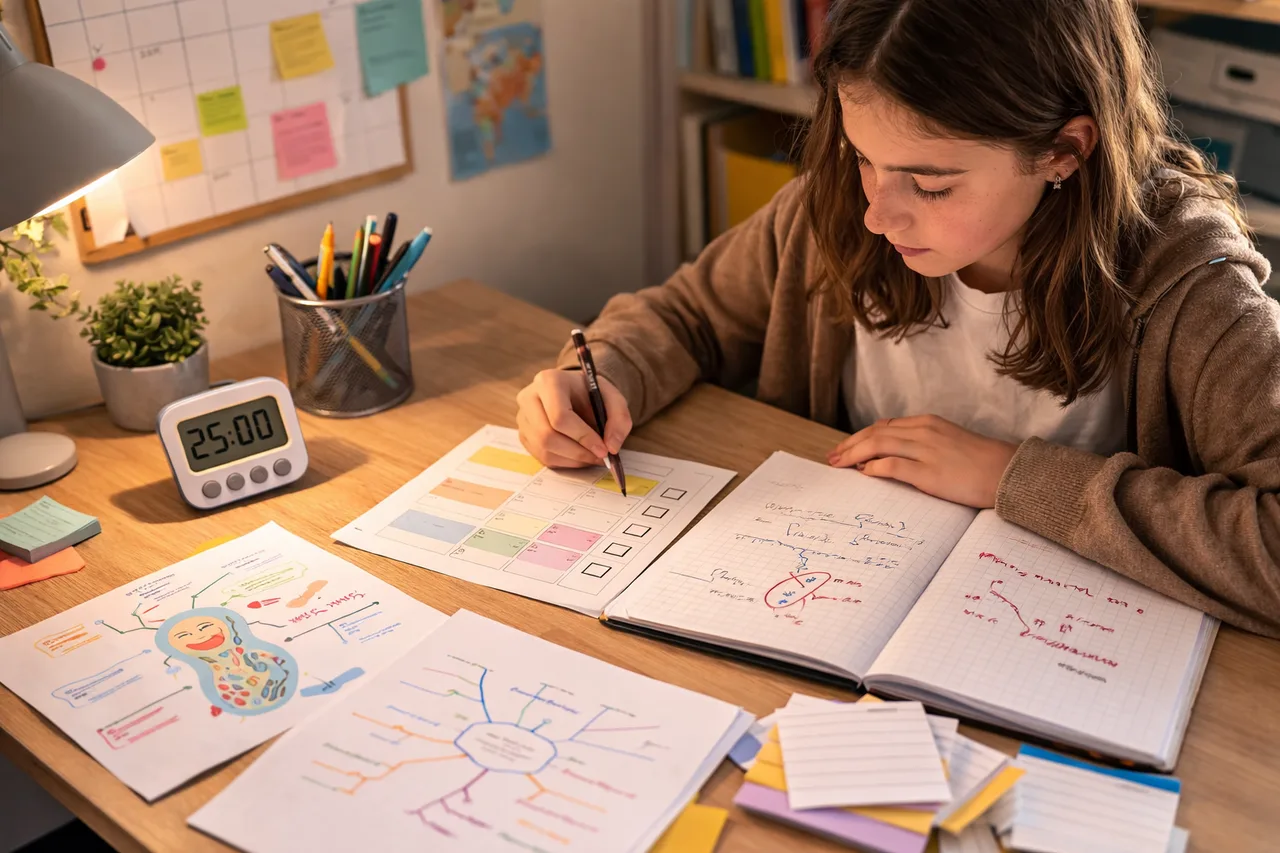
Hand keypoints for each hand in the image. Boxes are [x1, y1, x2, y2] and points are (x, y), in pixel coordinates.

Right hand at [516, 369, 632, 468]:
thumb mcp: (613, 398)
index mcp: (549, 381)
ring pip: (544, 449)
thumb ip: (619, 419)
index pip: (559, 416)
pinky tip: (580, 455)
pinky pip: (542, 457)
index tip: (603, 449)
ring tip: (592, 456)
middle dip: (578, 452)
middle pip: (547, 436)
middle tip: (599, 457)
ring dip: (573, 459)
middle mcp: (529, 398)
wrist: (575, 392)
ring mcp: (523, 418)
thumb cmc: (591, 393)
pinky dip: (565, 462)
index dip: (582, 436)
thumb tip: (612, 447)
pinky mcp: (524, 435)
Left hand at [826, 414, 1018, 507]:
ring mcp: (926, 451)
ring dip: (853, 455)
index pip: (884, 427)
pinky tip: (863, 473)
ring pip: (878, 445)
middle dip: (849, 445)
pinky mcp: (929, 472)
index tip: (845, 448)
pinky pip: (892, 466)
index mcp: (928, 424)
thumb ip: (922, 444)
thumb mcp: (948, 443)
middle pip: (875, 434)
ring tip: (838, 465)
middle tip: (832, 458)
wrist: (1007, 472)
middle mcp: (923, 432)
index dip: (860, 437)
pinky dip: (873, 468)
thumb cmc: (980, 463)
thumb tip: (892, 456)